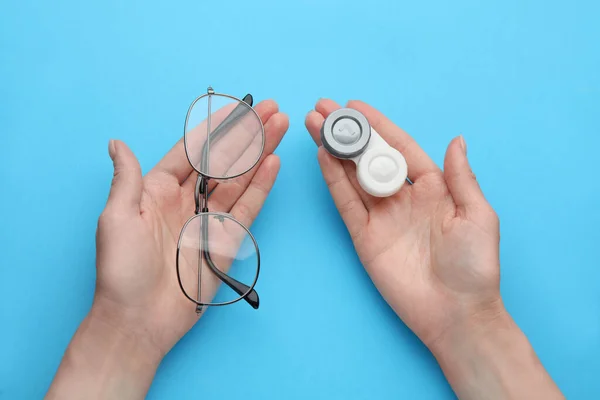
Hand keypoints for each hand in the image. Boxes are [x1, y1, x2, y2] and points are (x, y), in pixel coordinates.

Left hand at [47, 100, 287, 398]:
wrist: (140, 319)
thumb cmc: (121, 270)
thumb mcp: (117, 219)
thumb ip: (126, 179)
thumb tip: (116, 143)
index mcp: (159, 189)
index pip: (193, 150)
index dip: (216, 128)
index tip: (237, 107)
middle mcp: (188, 199)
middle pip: (224, 159)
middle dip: (248, 133)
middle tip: (271, 109)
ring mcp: (210, 219)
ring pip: (240, 178)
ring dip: (260, 151)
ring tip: (280, 126)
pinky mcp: (227, 240)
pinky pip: (248, 207)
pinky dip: (261, 185)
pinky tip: (273, 162)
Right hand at [306, 98, 499, 345]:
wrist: (455, 313)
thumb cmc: (474, 266)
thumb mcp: (477, 216)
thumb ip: (461, 178)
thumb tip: (457, 139)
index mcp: (432, 187)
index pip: (400, 147)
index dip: (378, 125)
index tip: (355, 106)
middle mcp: (403, 197)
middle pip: (369, 157)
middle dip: (347, 132)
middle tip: (323, 109)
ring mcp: (381, 216)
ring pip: (352, 175)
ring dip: (334, 150)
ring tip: (314, 124)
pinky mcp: (364, 236)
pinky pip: (346, 203)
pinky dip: (333, 180)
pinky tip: (322, 157)